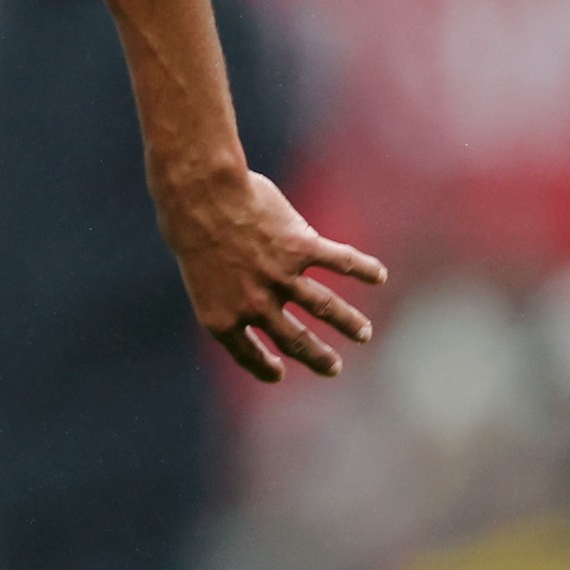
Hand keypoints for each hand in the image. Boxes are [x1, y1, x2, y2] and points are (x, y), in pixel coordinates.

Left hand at [159, 167, 385, 382]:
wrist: (198, 195)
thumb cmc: (190, 228)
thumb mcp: (199, 273)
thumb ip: (225, 289)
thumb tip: (247, 288)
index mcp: (222, 318)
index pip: (246, 353)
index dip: (264, 368)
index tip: (279, 374)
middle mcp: (254, 305)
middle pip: (294, 339)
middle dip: (317, 356)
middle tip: (333, 369)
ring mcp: (280, 277)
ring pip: (325, 307)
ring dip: (348, 322)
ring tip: (364, 333)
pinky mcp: (301, 247)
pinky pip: (340, 262)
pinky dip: (363, 269)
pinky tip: (379, 276)